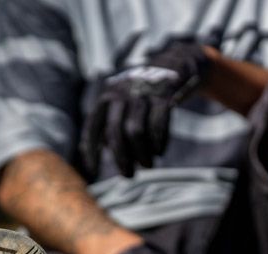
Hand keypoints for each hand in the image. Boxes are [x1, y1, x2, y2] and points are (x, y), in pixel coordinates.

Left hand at [81, 41, 211, 178]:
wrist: (176, 64)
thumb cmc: (146, 92)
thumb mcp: (124, 100)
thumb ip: (112, 121)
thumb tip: (101, 148)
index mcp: (107, 96)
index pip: (94, 126)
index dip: (91, 150)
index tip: (93, 172)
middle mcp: (121, 92)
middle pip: (116, 131)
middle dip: (121, 157)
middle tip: (128, 176)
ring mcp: (142, 92)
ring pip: (136, 130)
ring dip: (141, 153)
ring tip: (147, 165)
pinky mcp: (164, 94)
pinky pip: (159, 123)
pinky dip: (159, 141)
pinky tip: (160, 152)